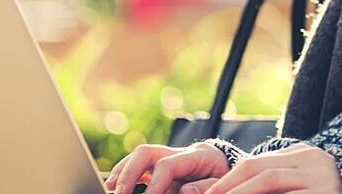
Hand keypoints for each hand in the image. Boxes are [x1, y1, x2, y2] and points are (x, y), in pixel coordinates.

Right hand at [104, 142, 230, 193]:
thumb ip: (205, 187)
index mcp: (198, 155)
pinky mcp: (163, 166)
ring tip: (110, 189)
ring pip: (140, 156)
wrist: (230, 168)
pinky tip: (115, 186)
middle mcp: (180, 152)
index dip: (155, 185)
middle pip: (147, 152)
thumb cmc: (229, 177)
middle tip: (119, 193)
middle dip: (129, 172)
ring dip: (123, 171)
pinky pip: (140, 165)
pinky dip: (126, 174)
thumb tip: (184, 191)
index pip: (167, 165)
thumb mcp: (223, 183)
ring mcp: (170, 156)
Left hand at [202, 142, 341, 193]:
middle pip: (259, 170)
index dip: (228, 181)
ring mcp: (322, 179)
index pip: (256, 164)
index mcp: (303, 155)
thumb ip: (275, 182)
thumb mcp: (300, 183)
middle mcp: (313, 161)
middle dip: (228, 188)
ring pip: (269, 182)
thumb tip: (228, 192)